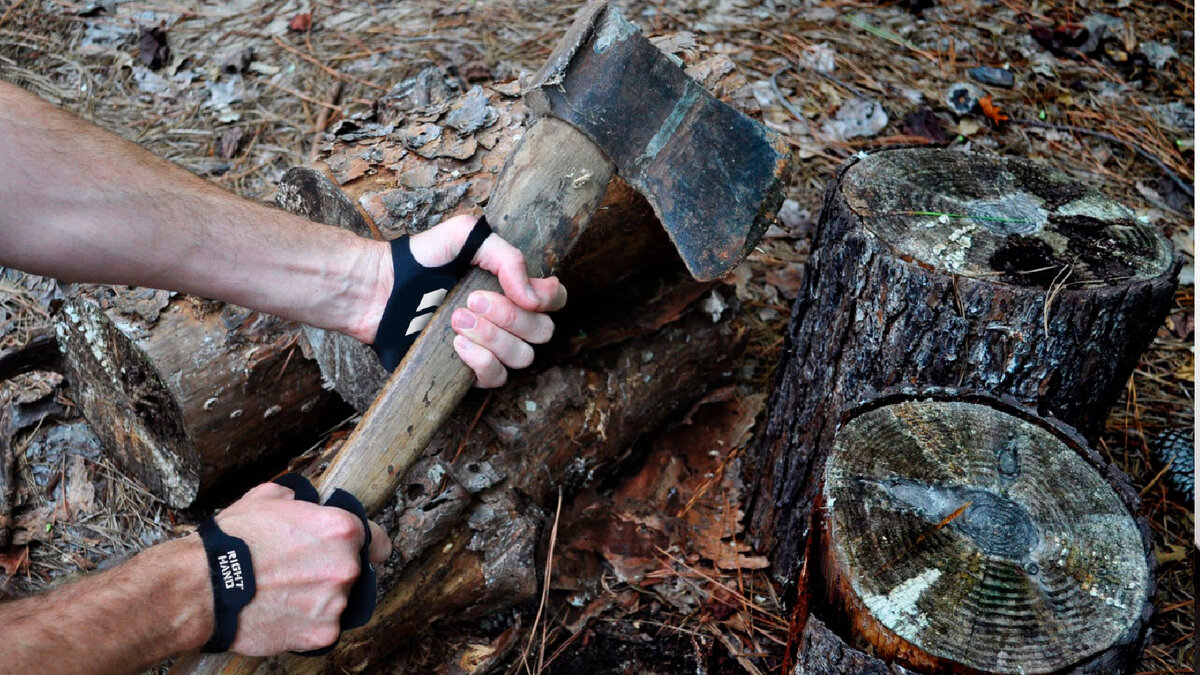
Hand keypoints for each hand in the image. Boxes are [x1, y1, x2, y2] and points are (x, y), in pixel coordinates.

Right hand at [210, 482, 390, 654]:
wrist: (204, 586)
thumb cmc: (233, 541)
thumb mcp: (267, 498)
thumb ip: (297, 498)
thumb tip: (302, 498)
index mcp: (341, 530)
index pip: (378, 542)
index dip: (367, 546)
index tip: (356, 553)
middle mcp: (346, 566)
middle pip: (356, 573)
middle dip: (333, 572)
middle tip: (301, 573)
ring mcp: (335, 603)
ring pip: (339, 602)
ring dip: (320, 599)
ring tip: (285, 594)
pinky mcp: (321, 633)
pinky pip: (323, 628)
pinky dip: (306, 624)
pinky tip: (282, 613)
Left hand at [409, 214, 566, 387]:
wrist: (379, 288)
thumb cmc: (420, 260)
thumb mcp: (465, 236)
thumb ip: (507, 256)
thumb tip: (532, 296)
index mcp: (511, 286)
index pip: (555, 300)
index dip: (548, 299)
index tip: (521, 291)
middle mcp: (506, 319)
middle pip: (541, 331)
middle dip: (509, 316)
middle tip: (472, 299)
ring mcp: (489, 346)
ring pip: (521, 356)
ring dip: (492, 336)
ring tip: (455, 318)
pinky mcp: (466, 370)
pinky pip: (496, 378)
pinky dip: (480, 360)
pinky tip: (456, 342)